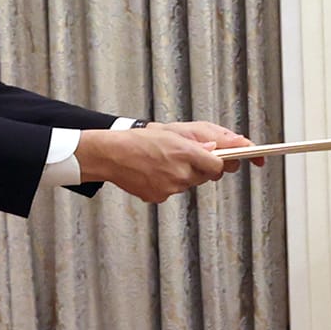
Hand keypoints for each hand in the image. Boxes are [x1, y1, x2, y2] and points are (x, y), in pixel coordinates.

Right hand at [78, 125, 228, 202]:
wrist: (112, 155)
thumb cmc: (138, 140)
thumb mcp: (171, 132)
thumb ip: (197, 142)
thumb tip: (214, 149)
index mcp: (186, 153)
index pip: (218, 166)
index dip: (217, 163)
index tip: (215, 160)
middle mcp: (181, 173)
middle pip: (203, 176)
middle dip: (198, 168)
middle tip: (180, 158)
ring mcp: (171, 188)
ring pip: (187, 184)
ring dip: (181, 176)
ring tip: (162, 163)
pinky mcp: (160, 197)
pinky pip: (171, 192)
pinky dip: (166, 184)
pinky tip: (153, 173)